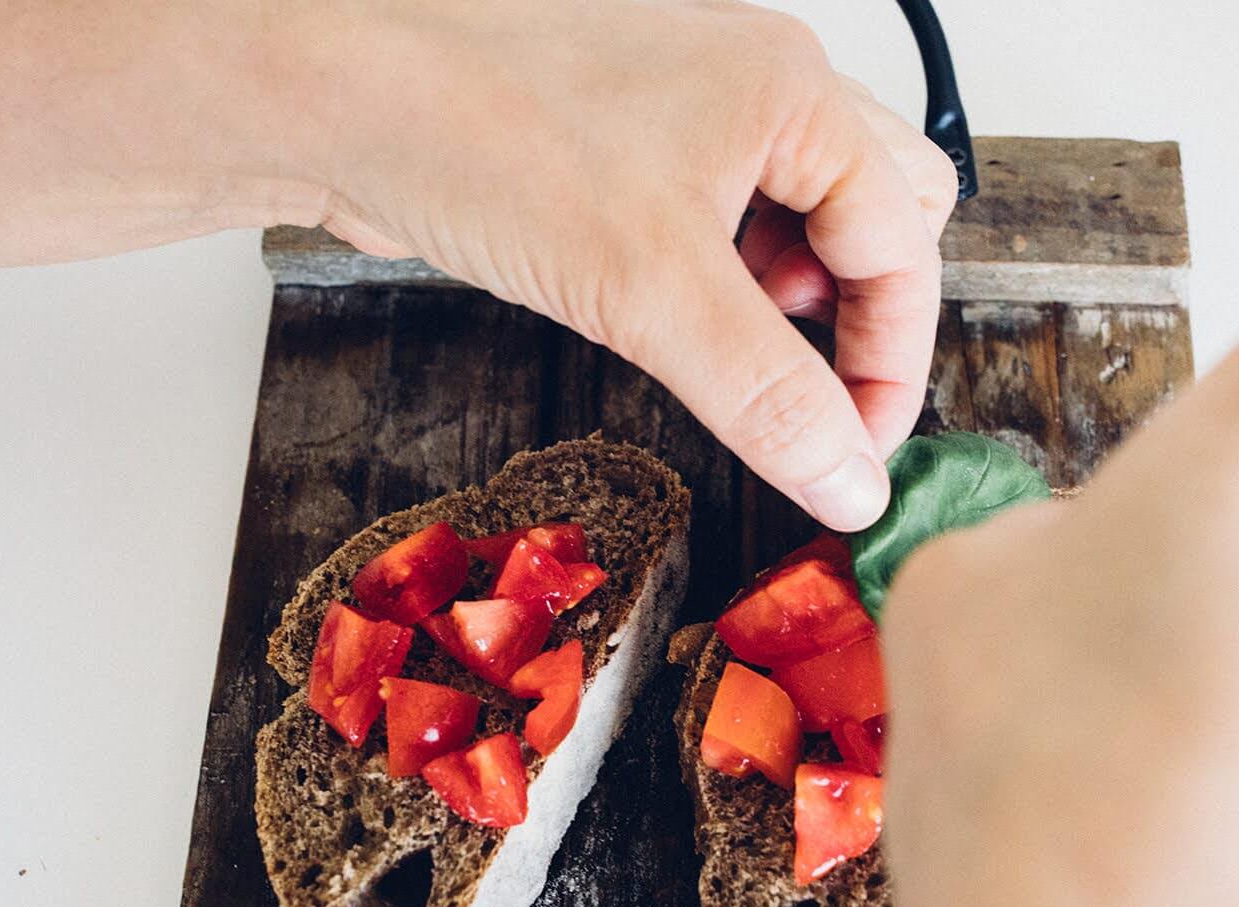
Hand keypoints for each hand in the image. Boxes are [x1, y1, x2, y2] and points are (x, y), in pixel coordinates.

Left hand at [0, 0, 954, 530]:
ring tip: (722, 350)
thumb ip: (767, 394)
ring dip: (787, 306)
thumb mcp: (648, 287)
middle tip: (802, 390)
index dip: (893, 359)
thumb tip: (849, 481)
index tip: (858, 452)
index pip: (906, 241)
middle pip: (879, 216)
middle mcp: (755, 93)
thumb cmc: (477, 132)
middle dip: (856, 315)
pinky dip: (720, 289)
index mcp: (791, 93)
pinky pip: (724, 227)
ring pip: (802, 224)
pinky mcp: (634, 154)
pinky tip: (666, 318)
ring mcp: (693, 118)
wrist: (333, 95)